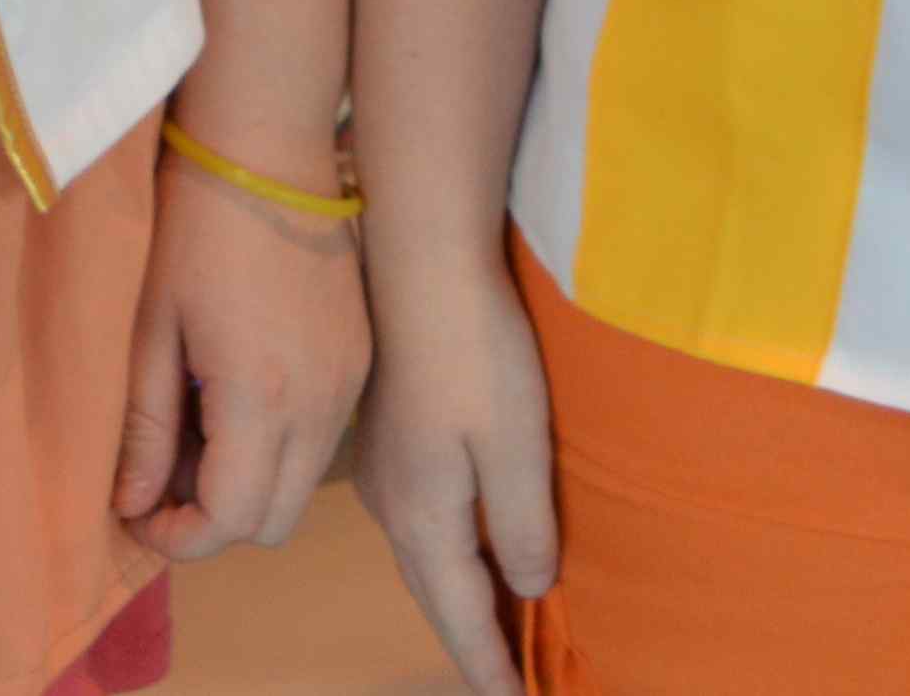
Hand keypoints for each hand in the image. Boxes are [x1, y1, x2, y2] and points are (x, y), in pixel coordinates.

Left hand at [112, 130, 369, 560]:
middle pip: (272, 522)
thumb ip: (146, 428)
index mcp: (263, 398)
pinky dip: (280, 447)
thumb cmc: (196, 228)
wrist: (269, 150)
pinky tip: (238, 397)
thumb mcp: (153, 327)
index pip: (229, 520)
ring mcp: (349, 382)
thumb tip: (132, 505)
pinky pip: (322, 440)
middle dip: (213, 520)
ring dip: (249, 485)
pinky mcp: (360, 359)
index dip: (176, 536)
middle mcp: (320, 404)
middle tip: (162, 475)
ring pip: (301, 485)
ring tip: (197, 430)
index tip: (136, 511)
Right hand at [354, 246, 558, 695]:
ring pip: (423, 548)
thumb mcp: (517, 447)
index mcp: (423, 516)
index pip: (459, 612)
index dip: (487, 663)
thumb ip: (522, 526)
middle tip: (503, 673)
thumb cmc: (476, 351)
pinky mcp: (386, 425)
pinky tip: (465, 530)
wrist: (418, 256)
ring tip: (491, 614)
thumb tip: (528, 587)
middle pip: (434, 588)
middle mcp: (391, 501)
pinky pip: (419, 511)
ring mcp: (382, 462)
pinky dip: (446, 542)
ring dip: (456, 587)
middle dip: (469, 633)